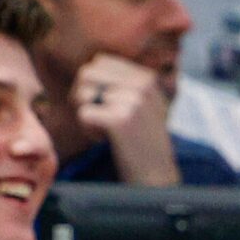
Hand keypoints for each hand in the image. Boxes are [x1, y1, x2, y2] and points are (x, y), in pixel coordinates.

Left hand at [72, 54, 179, 186]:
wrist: (156, 178)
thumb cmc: (140, 143)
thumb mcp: (140, 105)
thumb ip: (119, 83)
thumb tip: (86, 68)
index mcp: (146, 76)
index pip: (100, 61)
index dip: (92, 83)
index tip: (104, 106)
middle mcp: (141, 83)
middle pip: (87, 73)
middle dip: (82, 96)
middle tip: (96, 119)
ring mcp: (133, 99)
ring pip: (82, 93)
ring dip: (85, 114)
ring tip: (104, 130)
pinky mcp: (121, 119)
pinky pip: (83, 113)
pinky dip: (88, 130)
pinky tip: (105, 140)